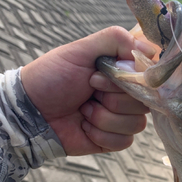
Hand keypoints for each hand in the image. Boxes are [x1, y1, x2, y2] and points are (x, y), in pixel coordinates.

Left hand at [21, 26, 156, 154]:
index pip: (148, 77)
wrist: (30, 112)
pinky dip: (101, 134)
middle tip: (87, 91)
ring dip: (103, 118)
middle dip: (110, 98)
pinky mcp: (114, 140)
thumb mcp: (80, 49)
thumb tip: (151, 51)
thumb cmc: (51, 77)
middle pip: (144, 102)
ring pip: (136, 123)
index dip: (127, 79)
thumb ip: (116, 40)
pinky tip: (84, 126)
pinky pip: (125, 141)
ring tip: (83, 110)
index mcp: (122, 72)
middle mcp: (125, 95)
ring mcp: (121, 118)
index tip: (97, 75)